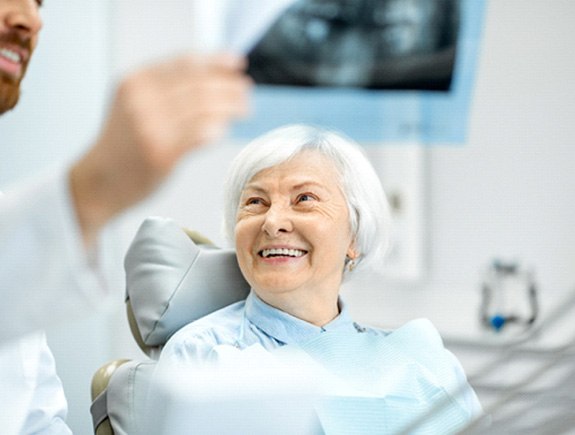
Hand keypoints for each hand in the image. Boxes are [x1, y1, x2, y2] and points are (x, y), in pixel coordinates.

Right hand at [70, 53, 251, 244]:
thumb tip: (213, 78)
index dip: (216, 62)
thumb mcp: (134, 104)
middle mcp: (141, 100)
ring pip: (204, 108)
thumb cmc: (123, 145)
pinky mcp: (161, 153)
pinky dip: (217, 129)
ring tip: (244, 109)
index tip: (237, 64)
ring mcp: (150, 127)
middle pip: (199, 85)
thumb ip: (165, 90)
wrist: (98, 181)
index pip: (186, 63)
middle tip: (246, 92)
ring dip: (230, 107)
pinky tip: (223, 130)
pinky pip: (200, 135)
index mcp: (136, 82)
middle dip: (230, 86)